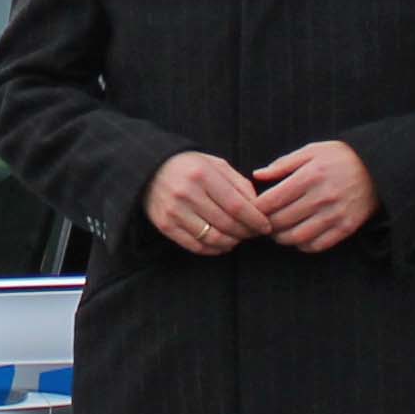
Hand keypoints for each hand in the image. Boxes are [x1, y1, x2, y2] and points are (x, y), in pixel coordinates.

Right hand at [144, 152, 270, 256]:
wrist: (148, 169)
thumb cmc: (189, 166)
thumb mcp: (215, 164)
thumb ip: (238, 183)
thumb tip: (258, 206)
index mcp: (202, 174)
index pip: (237, 205)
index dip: (255, 220)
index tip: (266, 226)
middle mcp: (187, 193)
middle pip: (227, 224)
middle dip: (246, 232)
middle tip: (254, 233)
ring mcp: (174, 211)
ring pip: (213, 238)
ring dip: (232, 242)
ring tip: (238, 238)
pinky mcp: (165, 225)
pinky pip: (196, 246)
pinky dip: (214, 249)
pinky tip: (222, 244)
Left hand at [253, 140, 379, 252]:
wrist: (379, 167)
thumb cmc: (340, 157)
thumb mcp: (312, 151)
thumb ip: (283, 164)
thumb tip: (257, 175)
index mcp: (309, 176)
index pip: (271, 201)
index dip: (256, 209)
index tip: (252, 209)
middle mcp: (321, 197)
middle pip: (280, 222)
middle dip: (266, 225)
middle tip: (262, 223)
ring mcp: (335, 215)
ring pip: (296, 237)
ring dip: (281, 238)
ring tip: (278, 232)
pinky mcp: (346, 227)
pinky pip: (317, 245)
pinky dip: (303, 245)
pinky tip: (299, 237)